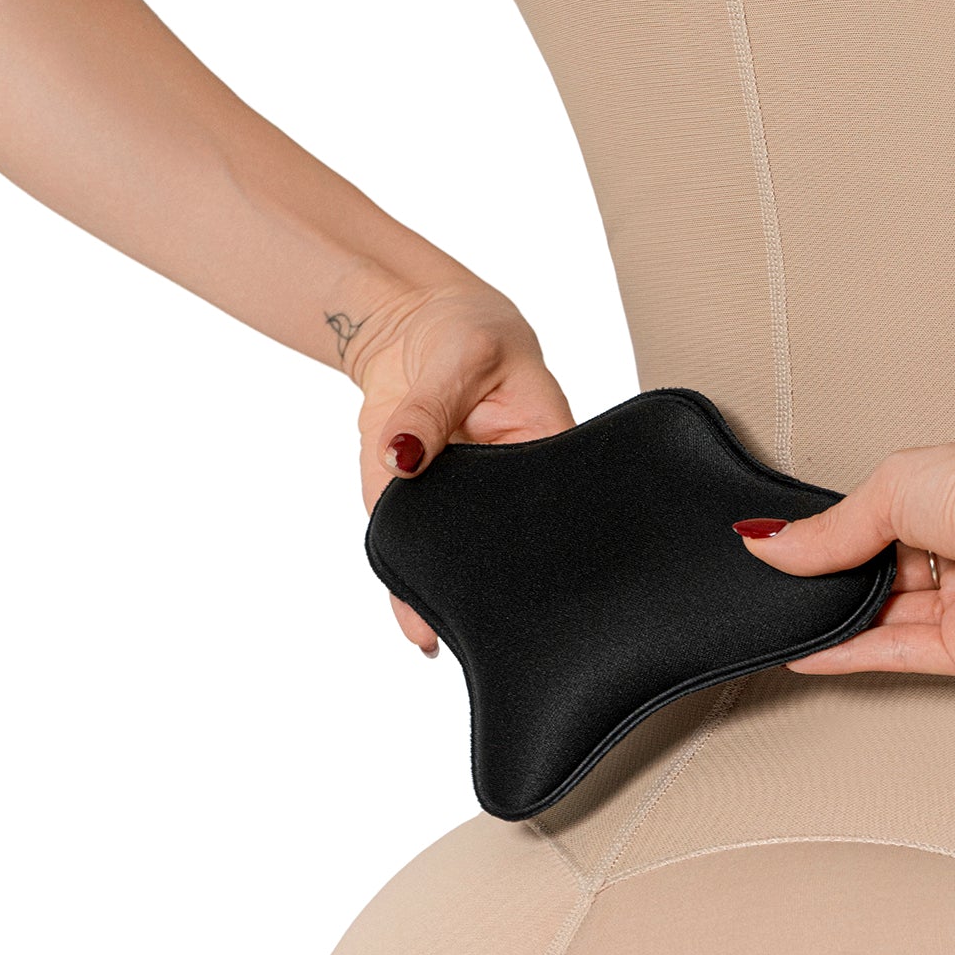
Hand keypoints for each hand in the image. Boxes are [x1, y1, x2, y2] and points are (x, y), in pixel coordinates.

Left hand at [345, 282, 574, 653]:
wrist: (410, 322)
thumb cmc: (465, 331)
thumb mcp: (460, 355)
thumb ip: (429, 408)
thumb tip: (402, 456)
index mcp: (546, 447)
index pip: (553, 503)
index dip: (540, 541)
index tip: (526, 579)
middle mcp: (507, 484)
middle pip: (504, 541)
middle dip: (487, 579)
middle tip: (474, 616)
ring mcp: (460, 497)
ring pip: (455, 554)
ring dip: (442, 592)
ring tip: (434, 632)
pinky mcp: (412, 498)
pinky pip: (408, 542)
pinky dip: (404, 581)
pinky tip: (413, 624)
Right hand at [735, 431, 954, 679]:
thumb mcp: (888, 496)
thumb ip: (830, 532)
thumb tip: (767, 541)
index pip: (885, 553)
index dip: (836, 564)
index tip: (788, 571)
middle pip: (886, 598)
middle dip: (834, 601)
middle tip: (779, 599)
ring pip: (891, 632)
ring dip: (837, 631)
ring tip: (784, 624)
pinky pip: (905, 658)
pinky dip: (854, 657)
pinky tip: (810, 654)